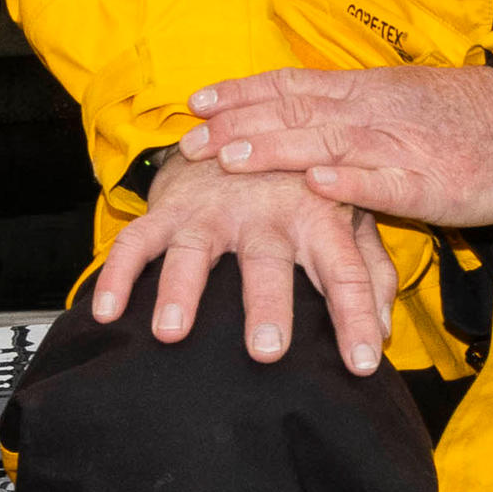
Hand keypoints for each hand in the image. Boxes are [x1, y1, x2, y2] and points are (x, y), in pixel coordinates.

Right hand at [87, 153, 391, 373]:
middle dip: (267, 304)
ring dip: (182, 290)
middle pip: (268, 262)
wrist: (240, 127)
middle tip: (266, 350)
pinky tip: (107, 313)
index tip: (364, 364)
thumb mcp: (347, 218)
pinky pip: (137, 242)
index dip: (357, 317)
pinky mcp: (170, 209)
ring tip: (173, 333)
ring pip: (196, 251)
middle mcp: (267, 213)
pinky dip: (117, 275)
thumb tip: (385, 332)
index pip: (346, 272)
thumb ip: (369, 272)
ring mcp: (214, 211)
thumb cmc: (302, 187)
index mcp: (320, 217)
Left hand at [186, 62, 492, 230]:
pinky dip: (351, 183)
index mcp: (367, 91)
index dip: (242, 93)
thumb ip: (350, 110)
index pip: (292, 86)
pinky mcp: (433, 185)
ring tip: (233, 160)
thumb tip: (295, 119)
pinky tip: (317, 186)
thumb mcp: (401, 102)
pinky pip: (387, 184)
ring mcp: (403, 147)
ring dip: (278, 150)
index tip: (195, 102)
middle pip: (297, 113)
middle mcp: (376, 111)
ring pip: (331, 143)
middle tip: (189, 143)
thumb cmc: (465, 120)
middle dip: (239, 127)